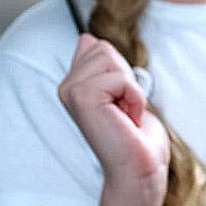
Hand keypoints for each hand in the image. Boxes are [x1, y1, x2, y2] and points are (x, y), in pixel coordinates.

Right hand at [58, 34, 169, 205]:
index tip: (121, 101)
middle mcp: (66, 86)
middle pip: (103, 47)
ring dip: (130, 87)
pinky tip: (127, 119)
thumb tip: (86, 38)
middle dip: (125, 76)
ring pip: (109, 57)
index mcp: (74, 83)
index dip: (121, 70)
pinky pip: (119, 78)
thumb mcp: (124, 91)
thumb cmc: (136, 135)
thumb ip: (105, 67)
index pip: (96, 45)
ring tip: (125, 114)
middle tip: (124, 108)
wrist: (139, 167)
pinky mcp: (81, 97)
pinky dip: (134, 96)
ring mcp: (70, 91)